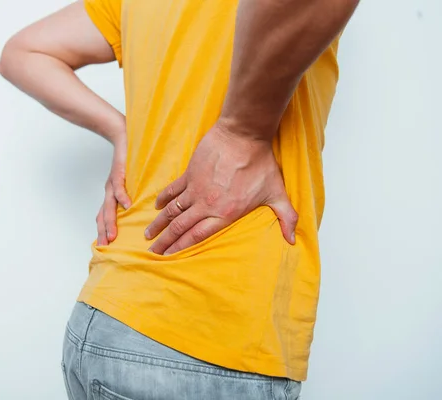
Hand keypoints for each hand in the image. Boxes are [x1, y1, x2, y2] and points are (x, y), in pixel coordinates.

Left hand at [96, 135, 130, 245]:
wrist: (120, 134)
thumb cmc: (127, 159)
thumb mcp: (128, 181)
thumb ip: (131, 195)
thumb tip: (139, 209)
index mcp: (112, 195)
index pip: (104, 217)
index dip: (103, 232)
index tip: (105, 249)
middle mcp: (110, 191)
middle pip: (104, 216)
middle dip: (104, 233)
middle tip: (106, 249)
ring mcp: (113, 183)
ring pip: (109, 206)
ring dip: (110, 221)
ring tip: (113, 235)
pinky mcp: (118, 171)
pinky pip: (119, 186)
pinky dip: (122, 197)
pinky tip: (127, 205)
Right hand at [144, 122, 297, 254]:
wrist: (243, 135)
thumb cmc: (261, 164)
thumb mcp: (277, 193)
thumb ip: (286, 218)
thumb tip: (293, 240)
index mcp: (225, 213)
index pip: (197, 236)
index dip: (181, 249)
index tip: (170, 258)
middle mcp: (206, 204)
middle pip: (180, 227)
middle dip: (165, 242)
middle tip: (153, 252)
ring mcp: (196, 189)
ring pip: (172, 211)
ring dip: (159, 224)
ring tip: (148, 235)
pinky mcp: (190, 173)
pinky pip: (173, 190)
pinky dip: (163, 199)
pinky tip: (155, 206)